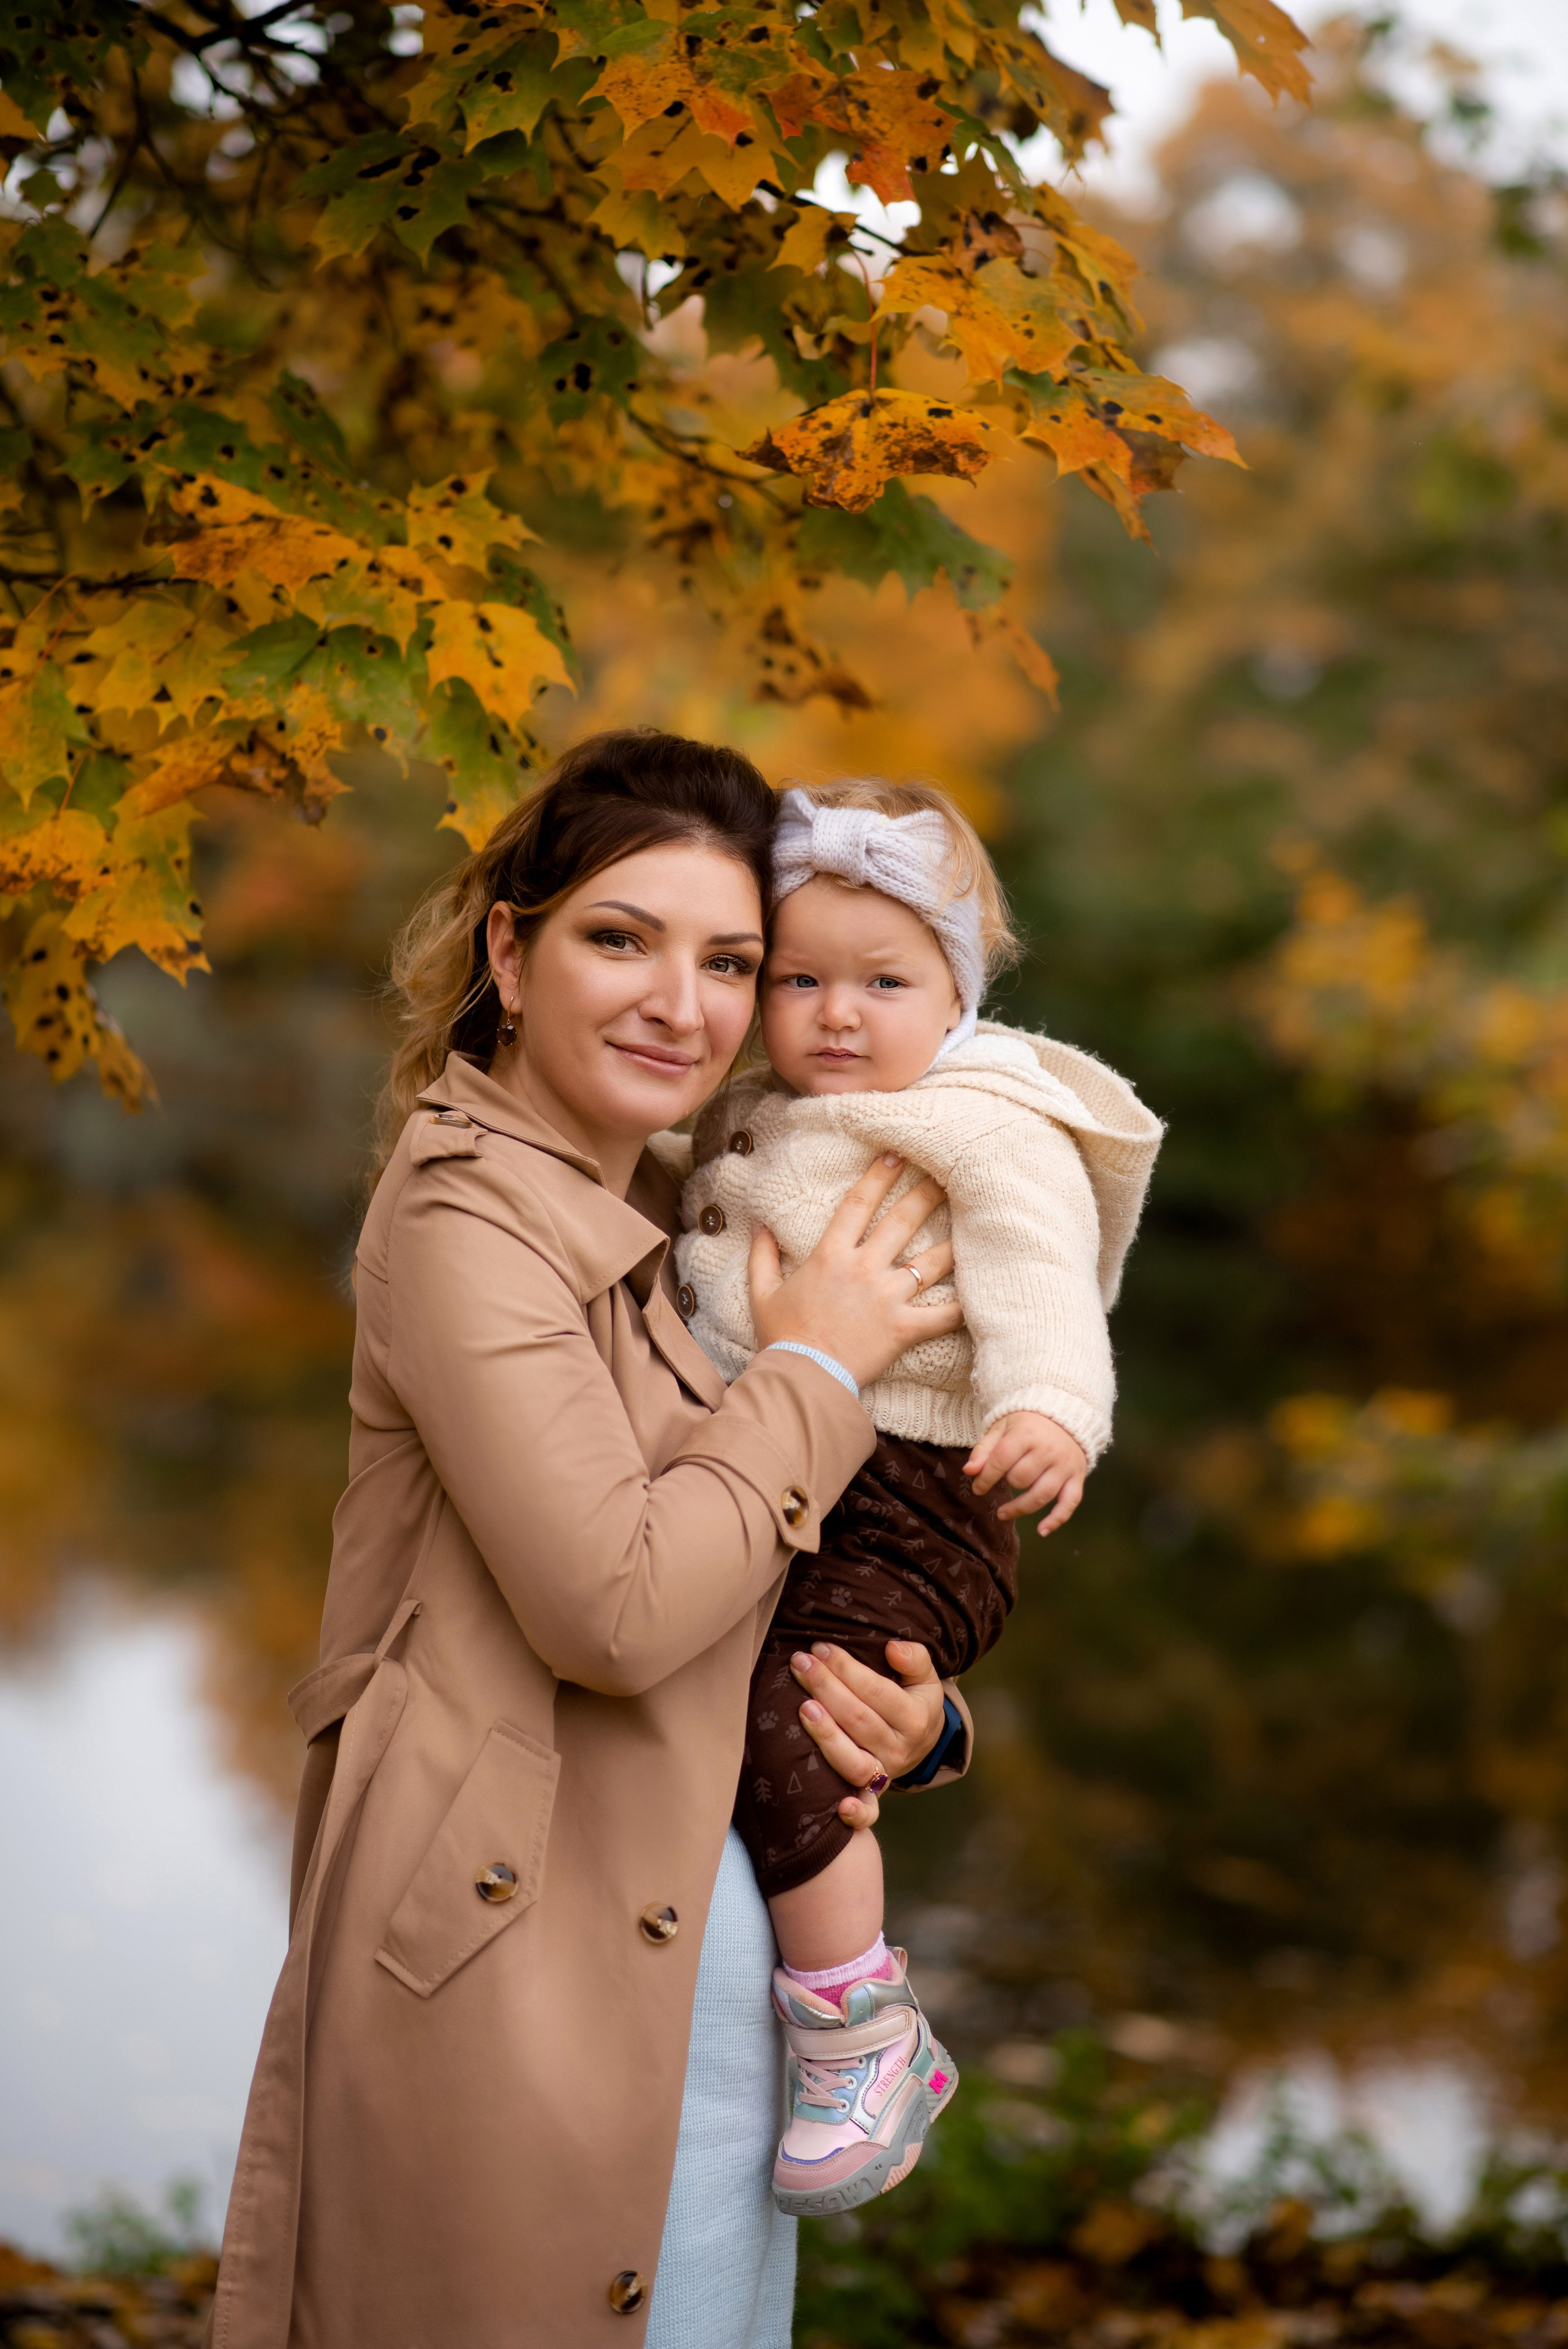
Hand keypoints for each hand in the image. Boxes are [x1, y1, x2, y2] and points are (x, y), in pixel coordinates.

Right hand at [748, 1153, 961, 1389]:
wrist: (801, 1377)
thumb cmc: (782, 1336)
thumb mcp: (763, 1292)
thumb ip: (762, 1255)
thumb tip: (758, 1225)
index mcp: (831, 1255)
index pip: (858, 1204)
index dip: (878, 1177)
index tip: (897, 1156)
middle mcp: (863, 1269)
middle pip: (901, 1222)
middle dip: (926, 1194)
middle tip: (947, 1175)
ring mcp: (887, 1297)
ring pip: (930, 1261)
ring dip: (953, 1239)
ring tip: (973, 1221)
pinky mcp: (903, 1328)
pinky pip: (942, 1314)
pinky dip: (963, 1305)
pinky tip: (982, 1292)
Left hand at [790, 1638, 947, 1830]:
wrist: (921, 1740)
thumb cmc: (912, 1699)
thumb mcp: (923, 1677)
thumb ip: (915, 1658)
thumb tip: (893, 1648)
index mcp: (914, 1719)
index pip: (876, 1691)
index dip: (846, 1668)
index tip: (820, 1648)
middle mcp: (900, 1750)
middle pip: (858, 1720)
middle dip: (826, 1688)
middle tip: (800, 1663)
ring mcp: (884, 1775)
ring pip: (853, 1760)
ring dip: (826, 1734)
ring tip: (803, 1707)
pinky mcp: (872, 1795)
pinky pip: (867, 1811)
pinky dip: (856, 1814)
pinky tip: (839, 1806)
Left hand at [965, 1410, 1088, 1534]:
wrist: (1065, 1418)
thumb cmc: (1027, 1425)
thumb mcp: (1002, 1428)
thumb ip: (984, 1449)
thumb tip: (969, 1471)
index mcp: (1027, 1434)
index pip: (1002, 1459)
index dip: (986, 1478)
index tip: (977, 1488)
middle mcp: (1048, 1450)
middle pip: (1021, 1478)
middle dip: (1007, 1483)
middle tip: (1001, 1481)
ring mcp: (1064, 1466)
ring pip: (1041, 1494)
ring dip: (1020, 1508)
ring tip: (1003, 1514)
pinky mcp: (1076, 1477)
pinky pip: (1070, 1503)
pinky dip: (1056, 1519)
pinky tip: (1042, 1531)